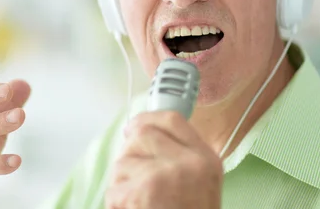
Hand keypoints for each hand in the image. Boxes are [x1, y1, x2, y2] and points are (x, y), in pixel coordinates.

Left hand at [105, 111, 222, 208]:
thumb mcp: (202, 184)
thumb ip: (181, 157)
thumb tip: (141, 133)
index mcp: (206, 159)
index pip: (172, 120)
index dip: (149, 119)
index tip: (135, 126)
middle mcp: (188, 162)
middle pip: (142, 134)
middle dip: (130, 154)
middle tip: (132, 174)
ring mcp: (163, 175)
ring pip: (123, 162)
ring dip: (122, 183)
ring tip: (140, 204)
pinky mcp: (140, 193)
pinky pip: (114, 189)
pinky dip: (118, 205)